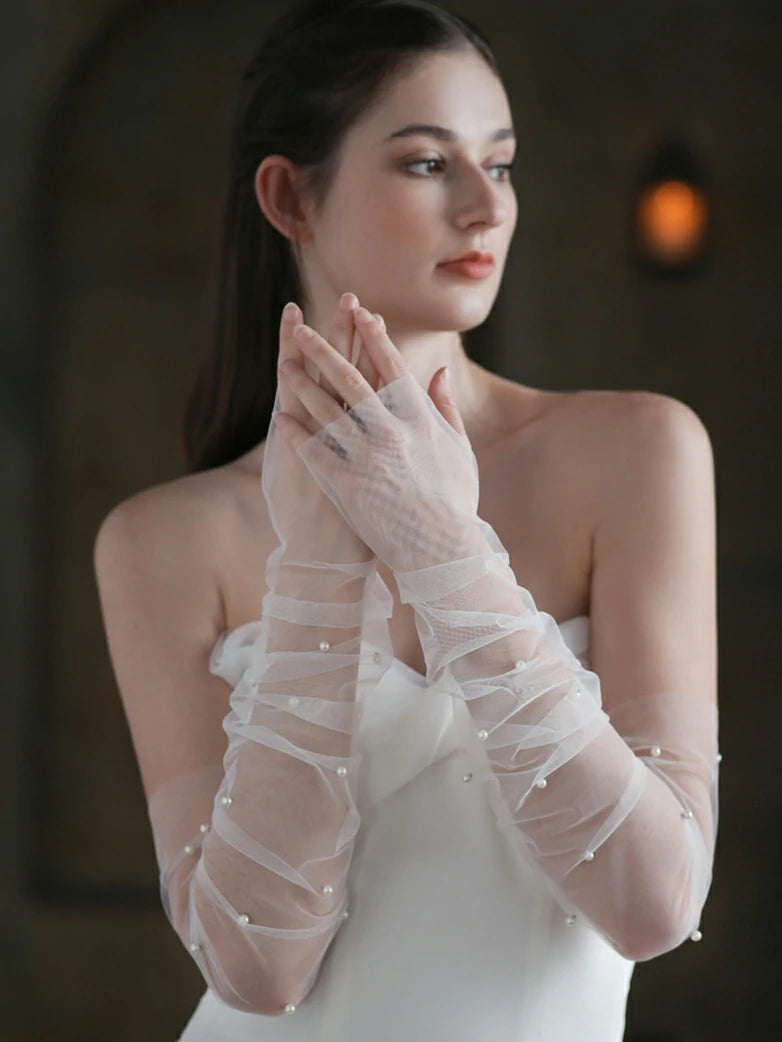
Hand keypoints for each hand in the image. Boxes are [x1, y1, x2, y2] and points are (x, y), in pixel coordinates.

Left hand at [274, 304, 479, 572]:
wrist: (442, 553)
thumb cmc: (454, 503)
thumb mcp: (458, 450)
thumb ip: (444, 407)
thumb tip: (437, 371)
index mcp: (421, 420)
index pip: (393, 367)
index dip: (375, 337)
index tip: (360, 312)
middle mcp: (393, 432)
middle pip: (352, 381)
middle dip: (326, 351)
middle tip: (304, 328)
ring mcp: (369, 458)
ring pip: (327, 411)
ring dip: (303, 385)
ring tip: (284, 365)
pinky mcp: (348, 485)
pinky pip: (315, 452)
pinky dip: (297, 432)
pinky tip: (280, 417)